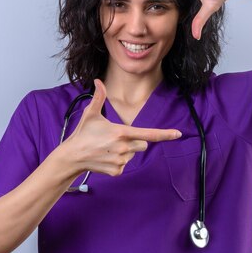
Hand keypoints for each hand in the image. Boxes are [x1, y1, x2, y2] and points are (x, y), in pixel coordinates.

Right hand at [62, 79, 181, 176]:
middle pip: (143, 144)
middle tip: (117, 138)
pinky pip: (124, 165)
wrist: (72, 156)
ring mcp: (120, 161)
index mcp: (121, 132)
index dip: (164, 134)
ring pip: (133, 155)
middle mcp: (124, 148)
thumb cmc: (83, 133)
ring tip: (107, 148)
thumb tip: (98, 81)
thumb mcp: (90, 114)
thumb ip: (98, 97)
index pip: (148, 133)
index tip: (178, 134)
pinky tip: (105, 157)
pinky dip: (117, 162)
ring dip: (125, 151)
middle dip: (135, 141)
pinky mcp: (116, 171)